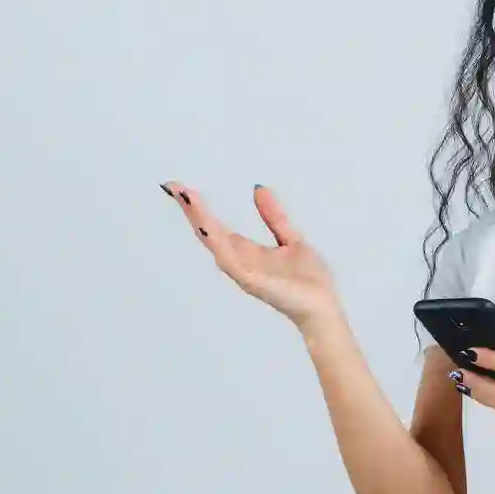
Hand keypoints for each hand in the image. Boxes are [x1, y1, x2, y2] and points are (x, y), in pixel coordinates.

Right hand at [161, 180, 340, 329]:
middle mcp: (238, 262)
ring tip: (186, 198)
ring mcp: (243, 272)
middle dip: (190, 209)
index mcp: (246, 252)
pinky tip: (207, 227)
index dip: (198, 208)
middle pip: (208, 232)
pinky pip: (230, 260)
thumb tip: (258, 189)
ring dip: (199, 220)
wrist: (323, 308)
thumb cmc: (309, 281)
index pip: (215, 226)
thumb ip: (274, 216)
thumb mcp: (289, 239)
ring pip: (214, 242)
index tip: (180, 188)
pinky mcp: (252, 281)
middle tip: (171, 186)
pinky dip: (217, 243)